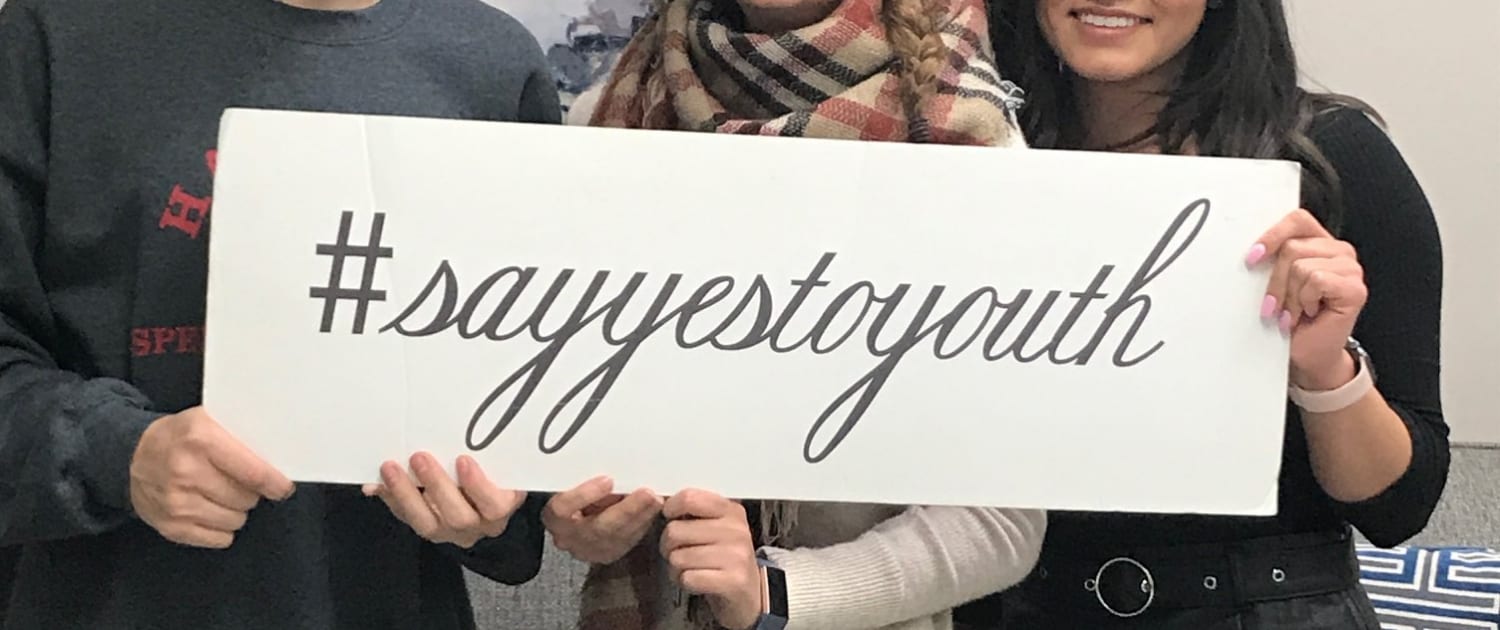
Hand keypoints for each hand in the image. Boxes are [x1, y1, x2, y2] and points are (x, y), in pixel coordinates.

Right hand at [129, 406, 294, 548]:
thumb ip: (243, 437)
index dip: (275, 483)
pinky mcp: (171, 526)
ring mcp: (176, 503)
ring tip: (220, 493)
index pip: (254, 472)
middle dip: (250, 492)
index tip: (282, 487)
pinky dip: (220, 527)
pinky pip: (219, 538)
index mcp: (201, 439)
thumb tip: (279, 463)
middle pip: (246, 498)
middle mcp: (186, 471)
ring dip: (235, 510)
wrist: (132, 455)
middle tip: (236, 481)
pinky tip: (209, 509)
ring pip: (235, 520)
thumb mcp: (208, 420)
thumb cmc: (179, 437)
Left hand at [365, 452, 525, 548]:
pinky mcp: (428, 528)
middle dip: (436, 485)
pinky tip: (377, 484)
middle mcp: (478, 525)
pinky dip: (391, 499)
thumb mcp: (500, 464)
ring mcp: (451, 532)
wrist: (485, 498)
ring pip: (428, 524)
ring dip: (406, 494)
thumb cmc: (495, 473)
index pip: (495, 505)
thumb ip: (490, 454)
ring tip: (390, 468)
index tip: (463, 460)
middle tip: (419, 457)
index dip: (478, 486)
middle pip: (458, 517)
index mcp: (502, 507)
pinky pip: (407, 518)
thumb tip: (474, 431)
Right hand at [543, 476, 662, 563]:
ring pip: (617, 538)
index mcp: (555, 515)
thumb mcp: (575, 482)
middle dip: (626, 510)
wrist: (575, 518)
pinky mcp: (608, 554)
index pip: (562, 508)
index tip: (607, 480)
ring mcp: (588, 550)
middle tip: (647, 493)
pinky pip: (628, 541)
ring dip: (640, 517)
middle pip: (597, 527)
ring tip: (656, 500)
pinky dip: (643, 524)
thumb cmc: (576, 492)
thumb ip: (586, 477)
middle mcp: (568, 537)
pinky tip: (654, 510)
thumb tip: (612, 464)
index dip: (583, 495)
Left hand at [660, 489, 761, 629]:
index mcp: (731, 511)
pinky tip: (695, 582)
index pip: (690, 498)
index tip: (670, 518)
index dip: (670, 509)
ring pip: (678, 557)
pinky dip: (685, 582)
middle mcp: (736, 530)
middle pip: (675, 531)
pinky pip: (688, 578)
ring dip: (676, 568)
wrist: (748, 594)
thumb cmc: (724, 557)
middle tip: (678, 552)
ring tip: (688, 569)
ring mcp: (737, 556)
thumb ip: (693, 512)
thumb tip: (659, 501)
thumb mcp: (716, 527)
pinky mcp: (733, 581)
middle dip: (667, 546)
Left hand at [1248, 209, 1366, 389]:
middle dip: (1275, 281)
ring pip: (1300, 266)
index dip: (1272, 235)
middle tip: (1274, 305)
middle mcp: (1339, 251)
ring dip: (1288, 296)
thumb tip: (1251, 250)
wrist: (1306, 354)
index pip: (1296, 219)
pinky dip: (1303, 301)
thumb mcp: (1274, 283)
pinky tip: (1308, 313)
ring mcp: (1350, 269)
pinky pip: (1316, 280)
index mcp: (1319, 243)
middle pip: (1292, 247)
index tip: (1252, 258)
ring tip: (1291, 312)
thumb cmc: (1288, 319)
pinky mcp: (1355, 288)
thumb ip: (1271, 259)